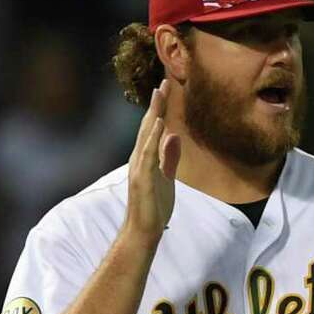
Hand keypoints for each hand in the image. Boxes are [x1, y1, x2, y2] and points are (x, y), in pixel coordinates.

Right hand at [125, 79, 180, 248]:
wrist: (144, 230)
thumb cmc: (155, 207)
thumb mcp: (167, 178)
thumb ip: (169, 158)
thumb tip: (174, 136)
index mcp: (145, 158)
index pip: (153, 129)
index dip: (160, 109)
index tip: (166, 90)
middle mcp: (139, 158)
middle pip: (148, 126)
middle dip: (156, 105)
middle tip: (163, 83)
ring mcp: (139, 167)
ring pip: (147, 135)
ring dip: (154, 115)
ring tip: (160, 95)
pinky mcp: (143, 178)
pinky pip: (148, 154)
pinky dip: (153, 138)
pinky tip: (160, 124)